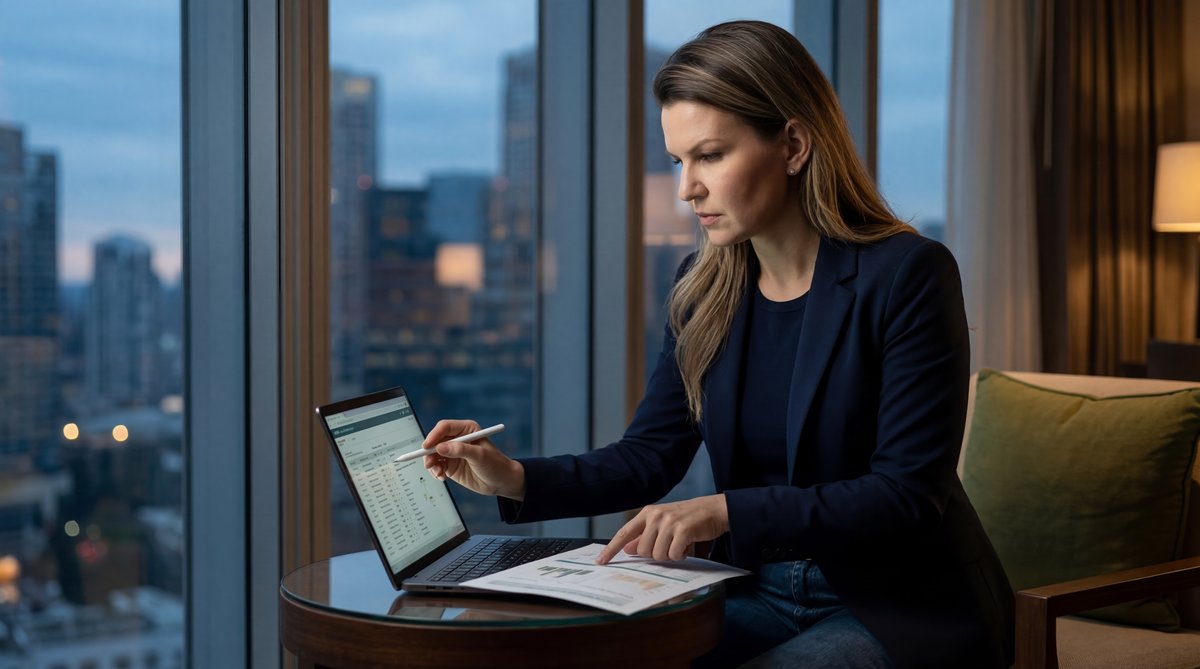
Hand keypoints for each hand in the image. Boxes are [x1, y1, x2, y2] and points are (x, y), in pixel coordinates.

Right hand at [422, 419, 525, 500]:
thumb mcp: (480, 455)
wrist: (501, 482)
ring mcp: (453, 452)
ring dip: (431, 463)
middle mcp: (458, 439)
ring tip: (439, 473)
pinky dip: (435, 471)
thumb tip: (440, 447)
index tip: (427, 446)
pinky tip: (442, 477)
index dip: (434, 435)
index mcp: (467, 429)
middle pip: (435, 441)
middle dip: (429, 452)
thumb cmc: (495, 464)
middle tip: (428, 463)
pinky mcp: (451, 465)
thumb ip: (460, 450)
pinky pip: (436, 466)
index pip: (444, 427)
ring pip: (433, 454)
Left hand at [596, 494, 728, 563]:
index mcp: (648, 513)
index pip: (624, 533)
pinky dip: (681, 555)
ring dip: (670, 555)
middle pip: (643, 551)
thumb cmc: (687, 519)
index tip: (600, 561)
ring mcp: (669, 522)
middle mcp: (656, 515)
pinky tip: (688, 545)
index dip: (611, 549)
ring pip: (658, 555)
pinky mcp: (683, 530)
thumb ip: (644, 536)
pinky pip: (674, 555)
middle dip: (656, 554)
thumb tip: (628, 549)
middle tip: (669, 546)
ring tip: (680, 544)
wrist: (713, 510)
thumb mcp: (663, 524)